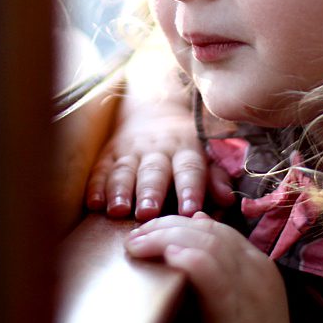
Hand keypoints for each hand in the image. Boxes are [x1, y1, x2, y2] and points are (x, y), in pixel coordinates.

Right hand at [86, 102, 233, 219]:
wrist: (153, 110)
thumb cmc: (184, 147)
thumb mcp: (204, 155)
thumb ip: (215, 177)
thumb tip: (228, 199)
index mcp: (185, 149)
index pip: (190, 168)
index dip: (190, 188)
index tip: (190, 210)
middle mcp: (157, 149)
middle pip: (153, 171)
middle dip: (150, 191)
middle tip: (148, 212)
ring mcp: (130, 151)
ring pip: (124, 170)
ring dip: (120, 190)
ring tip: (118, 210)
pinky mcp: (108, 154)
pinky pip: (100, 170)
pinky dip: (96, 186)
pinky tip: (94, 204)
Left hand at [125, 213, 299, 322]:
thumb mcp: (234, 306)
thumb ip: (215, 275)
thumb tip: (187, 236)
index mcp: (256, 265)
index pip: (213, 227)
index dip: (175, 223)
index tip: (144, 233)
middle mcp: (257, 270)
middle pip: (206, 230)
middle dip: (164, 227)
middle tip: (132, 237)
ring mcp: (250, 291)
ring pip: (208, 244)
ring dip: (166, 238)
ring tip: (136, 245)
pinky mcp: (238, 317)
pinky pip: (214, 276)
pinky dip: (190, 259)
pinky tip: (169, 256)